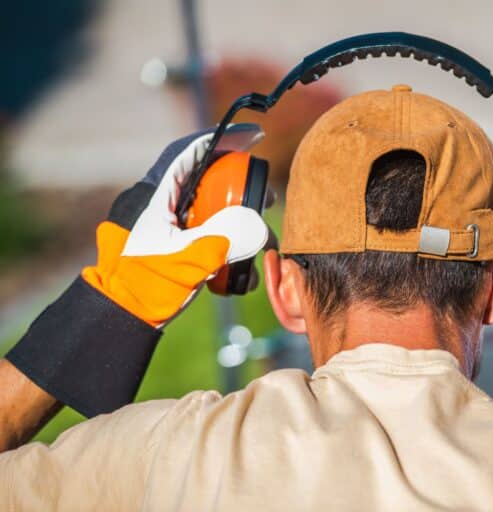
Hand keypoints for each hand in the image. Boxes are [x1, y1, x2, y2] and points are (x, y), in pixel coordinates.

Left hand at [82, 126, 268, 326]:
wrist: (124, 316)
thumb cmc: (145, 285)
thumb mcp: (186, 259)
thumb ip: (222, 241)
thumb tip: (259, 228)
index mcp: (157, 196)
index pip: (190, 155)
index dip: (222, 140)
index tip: (252, 136)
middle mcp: (165, 205)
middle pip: (209, 182)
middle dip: (243, 190)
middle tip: (267, 199)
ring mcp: (173, 227)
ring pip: (214, 212)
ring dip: (242, 227)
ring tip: (262, 244)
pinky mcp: (180, 248)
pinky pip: (212, 238)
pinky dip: (232, 251)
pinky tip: (244, 274)